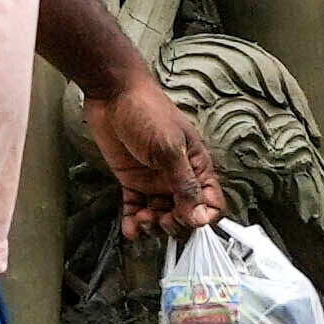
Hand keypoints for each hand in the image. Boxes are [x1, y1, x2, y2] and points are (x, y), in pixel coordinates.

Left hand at [80, 60, 230, 244]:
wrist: (112, 94)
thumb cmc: (147, 112)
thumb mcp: (170, 148)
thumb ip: (184, 183)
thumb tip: (199, 216)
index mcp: (196, 166)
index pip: (211, 201)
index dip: (203, 216)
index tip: (188, 220)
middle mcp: (177, 177)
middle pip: (185, 213)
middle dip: (175, 223)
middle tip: (161, 219)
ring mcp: (154, 180)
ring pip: (161, 214)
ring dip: (153, 225)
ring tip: (142, 220)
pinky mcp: (132, 180)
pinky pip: (136, 208)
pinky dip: (133, 222)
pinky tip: (130, 229)